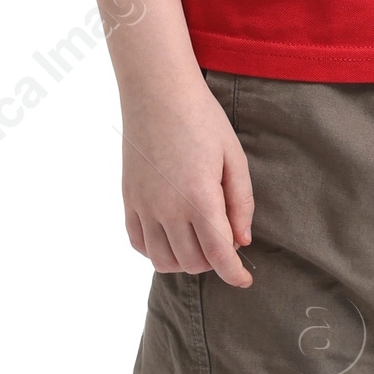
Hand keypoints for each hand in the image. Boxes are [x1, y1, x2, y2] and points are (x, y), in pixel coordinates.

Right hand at [121, 75, 254, 286]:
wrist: (157, 92)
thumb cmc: (202, 120)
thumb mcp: (234, 158)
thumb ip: (241, 203)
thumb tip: (242, 240)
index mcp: (200, 198)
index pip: (219, 255)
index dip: (234, 275)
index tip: (244, 281)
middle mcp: (168, 209)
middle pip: (193, 262)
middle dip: (214, 263)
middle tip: (226, 241)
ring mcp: (144, 206)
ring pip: (163, 260)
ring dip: (185, 261)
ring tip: (199, 242)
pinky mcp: (128, 200)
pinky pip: (139, 243)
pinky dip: (157, 251)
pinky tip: (172, 237)